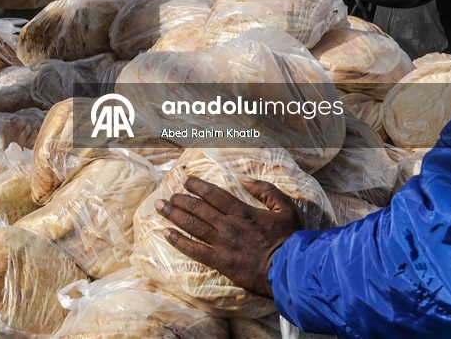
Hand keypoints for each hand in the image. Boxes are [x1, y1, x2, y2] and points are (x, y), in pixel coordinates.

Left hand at [154, 175, 304, 298]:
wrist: (289, 270)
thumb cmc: (289, 239)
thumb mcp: (285, 208)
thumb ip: (266, 190)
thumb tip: (244, 179)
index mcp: (242, 211)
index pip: (213, 194)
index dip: (197, 186)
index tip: (185, 181)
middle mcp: (228, 225)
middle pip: (197, 208)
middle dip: (179, 200)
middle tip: (167, 196)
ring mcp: (222, 243)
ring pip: (192, 225)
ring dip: (174, 215)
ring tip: (160, 208)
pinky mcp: (219, 261)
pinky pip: (194, 250)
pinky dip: (178, 241)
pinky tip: (165, 233)